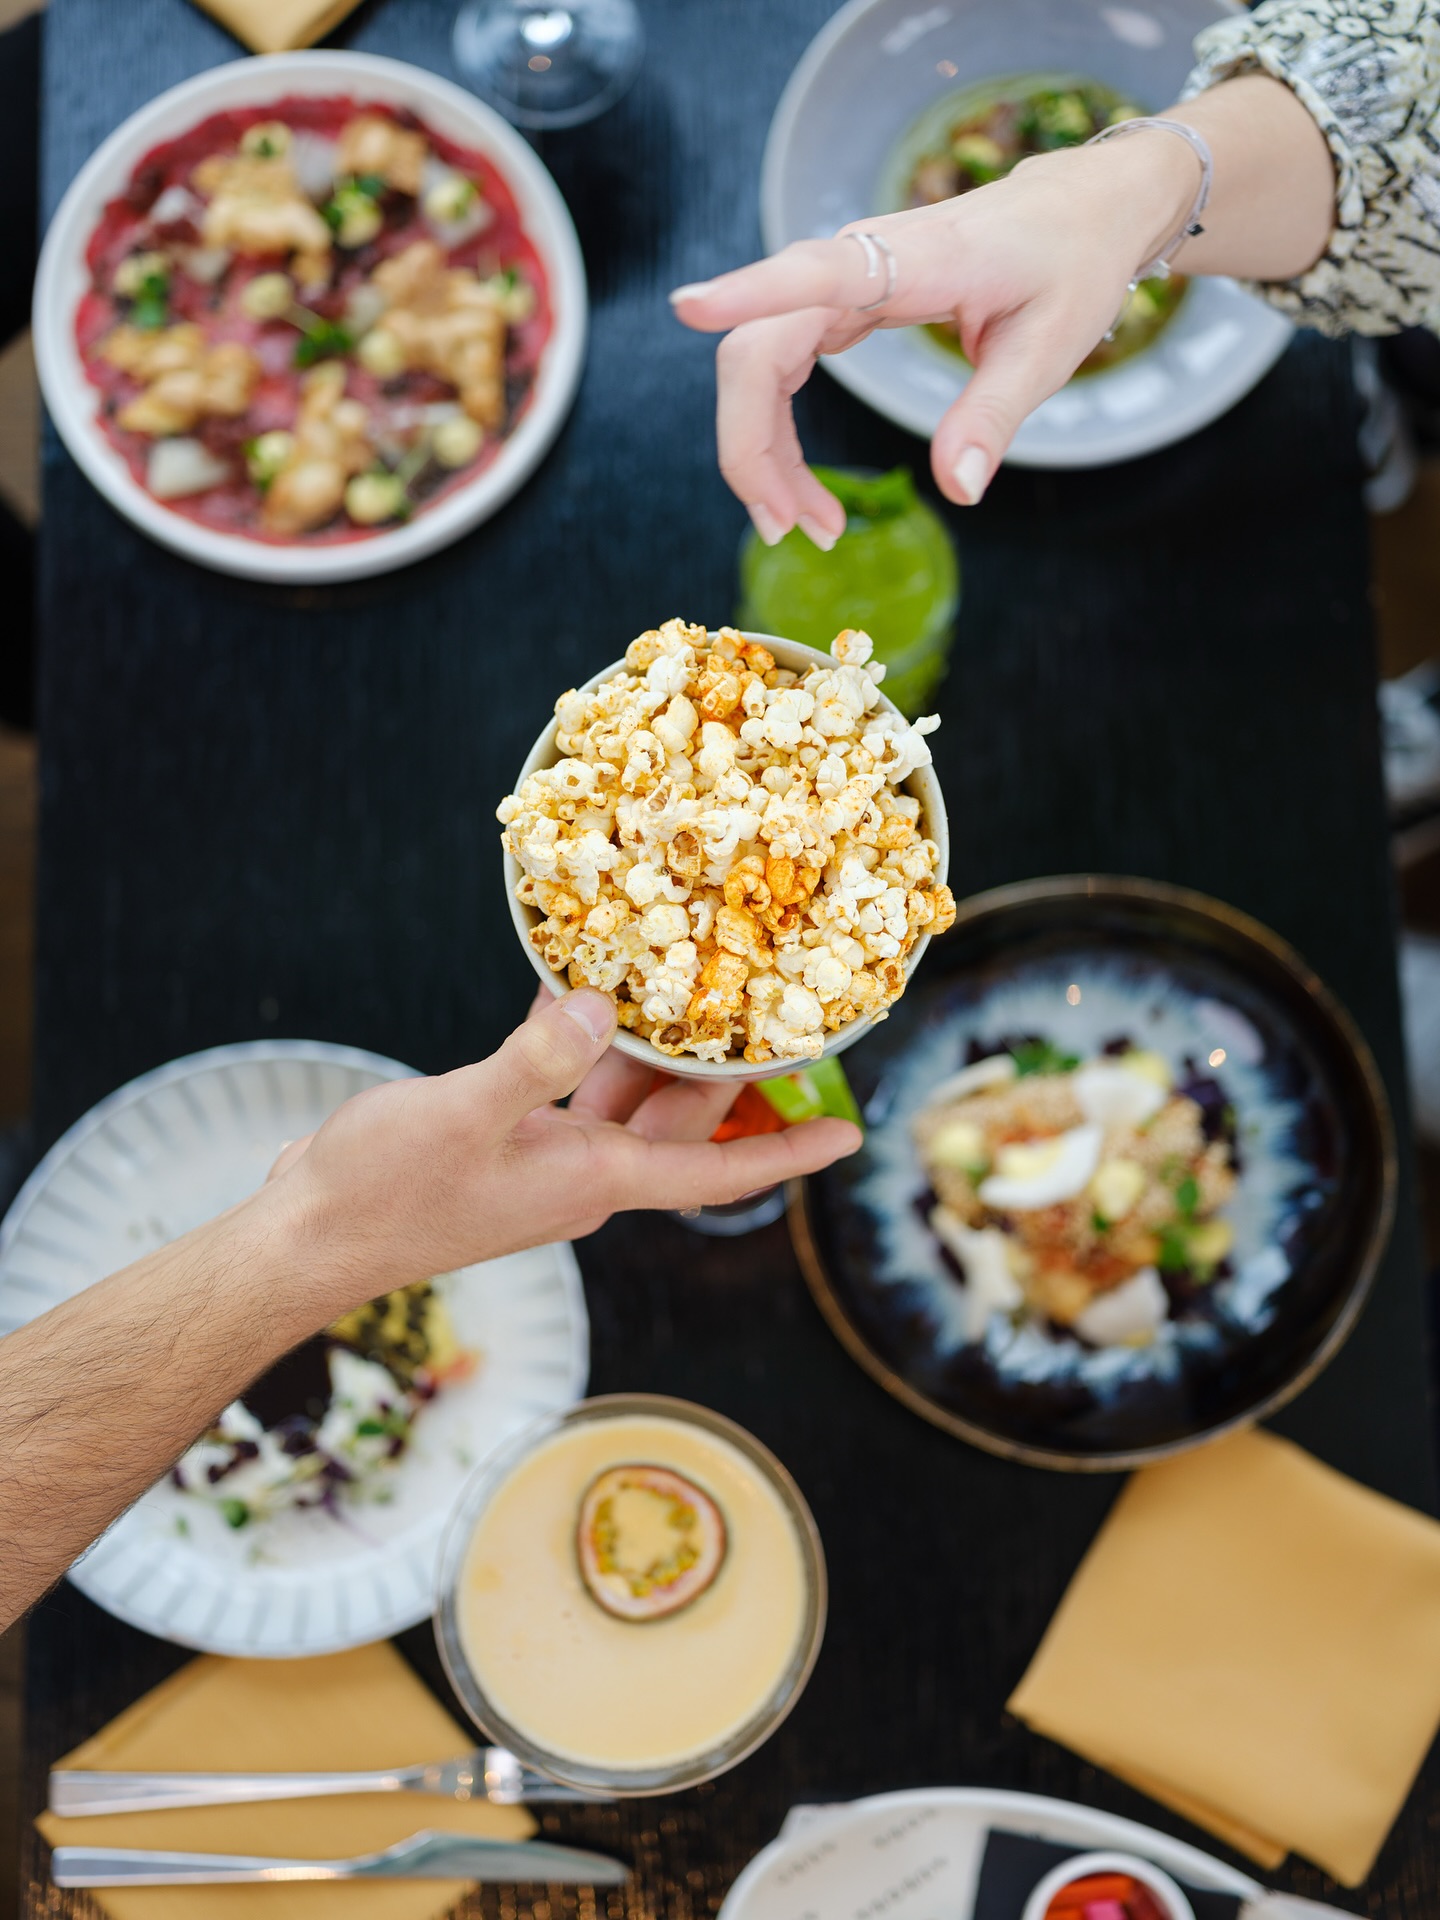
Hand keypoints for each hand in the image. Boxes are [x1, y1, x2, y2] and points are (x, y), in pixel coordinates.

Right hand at [271, 989, 860, 1309]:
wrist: (309, 1235)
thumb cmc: (384, 1192)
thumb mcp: (464, 1114)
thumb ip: (535, 1060)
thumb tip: (599, 1006)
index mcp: (594, 1176)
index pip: (718, 1168)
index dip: (789, 1151)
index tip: (851, 1137)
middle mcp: (582, 1172)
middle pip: (682, 1121)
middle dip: (730, 1072)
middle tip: (775, 1011)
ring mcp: (542, 1157)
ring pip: (626, 1099)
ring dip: (655, 1050)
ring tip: (689, 984)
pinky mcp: (501, 1140)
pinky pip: (567, 1085)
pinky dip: (581, 1043)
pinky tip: (576, 995)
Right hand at [670, 130, 1200, 531]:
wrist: (1074, 211)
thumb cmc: (1068, 265)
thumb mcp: (1049, 346)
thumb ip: (994, 415)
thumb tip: (959, 490)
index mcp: (915, 260)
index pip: (814, 274)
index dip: (747, 292)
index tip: (689, 309)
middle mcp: (859, 262)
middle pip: (758, 348)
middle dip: (753, 445)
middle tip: (788, 530)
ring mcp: (839, 282)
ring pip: (756, 366)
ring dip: (760, 452)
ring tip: (805, 525)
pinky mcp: (835, 304)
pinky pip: (778, 371)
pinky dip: (779, 438)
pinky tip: (804, 492)